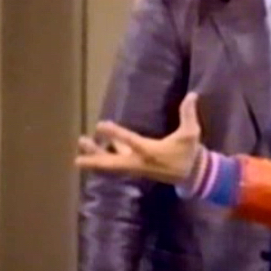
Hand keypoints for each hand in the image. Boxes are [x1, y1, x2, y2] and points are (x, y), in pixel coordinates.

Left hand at [75, 92, 202, 184]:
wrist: (192, 175)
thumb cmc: (189, 153)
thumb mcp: (191, 133)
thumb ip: (189, 114)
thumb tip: (192, 95)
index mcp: (151, 152)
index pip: (130, 142)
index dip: (115, 134)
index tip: (100, 125)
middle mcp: (139, 162)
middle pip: (113, 163)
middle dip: (95, 158)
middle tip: (77, 154)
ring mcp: (136, 166)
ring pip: (112, 164)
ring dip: (96, 157)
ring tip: (81, 147)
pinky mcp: (137, 167)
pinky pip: (117, 163)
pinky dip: (106, 156)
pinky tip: (99, 148)